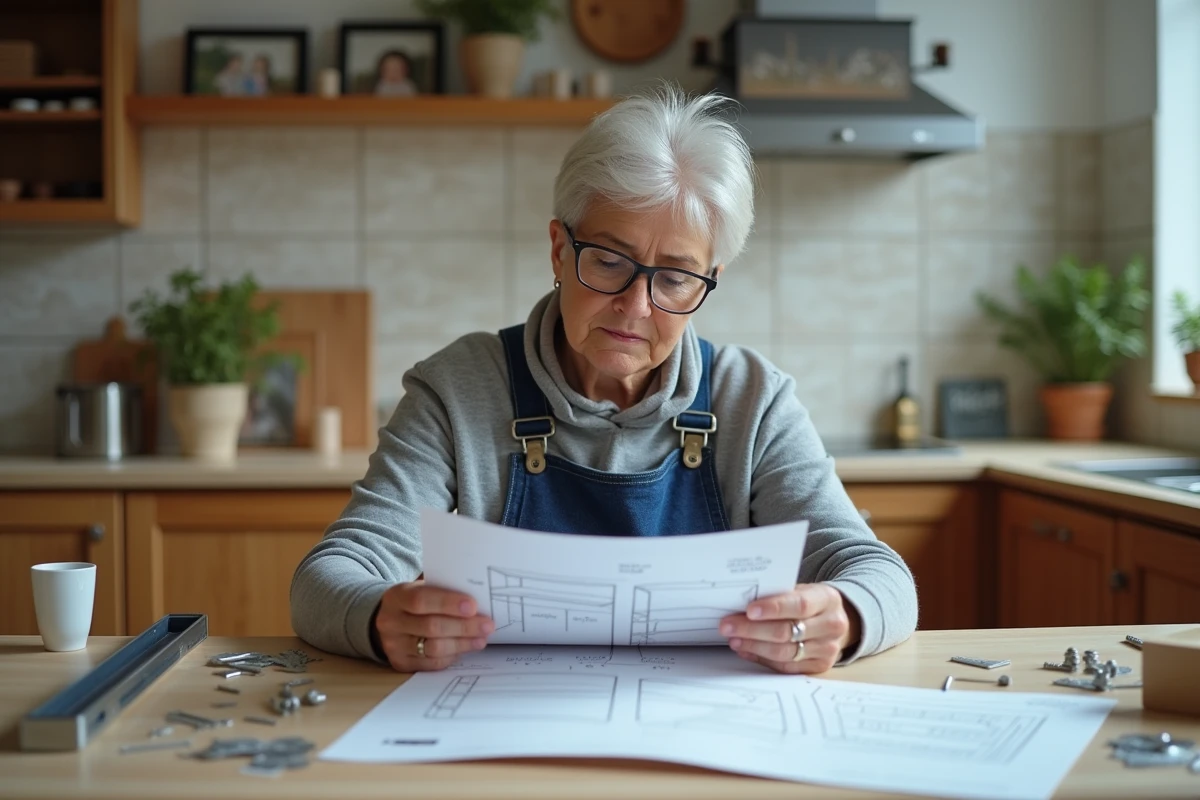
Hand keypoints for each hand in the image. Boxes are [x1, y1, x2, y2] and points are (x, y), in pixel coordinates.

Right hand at [374, 580, 493, 671]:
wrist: (391, 620)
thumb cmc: (416, 601)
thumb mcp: (422, 588)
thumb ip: (444, 589)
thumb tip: (478, 595)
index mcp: (397, 597)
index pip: (421, 600)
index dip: (448, 603)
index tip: (473, 606)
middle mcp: (390, 622)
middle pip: (431, 627)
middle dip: (463, 626)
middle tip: (487, 625)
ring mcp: (394, 646)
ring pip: (433, 648)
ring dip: (463, 643)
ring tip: (482, 638)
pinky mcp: (402, 664)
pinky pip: (432, 663)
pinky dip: (453, 655)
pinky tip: (467, 647)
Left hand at [719, 583, 859, 673]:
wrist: (834, 619)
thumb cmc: (810, 601)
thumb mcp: (801, 590)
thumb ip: (778, 594)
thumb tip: (741, 603)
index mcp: (827, 599)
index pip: (800, 605)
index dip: (773, 608)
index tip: (749, 610)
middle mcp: (831, 626)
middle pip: (787, 632)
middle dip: (752, 629)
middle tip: (728, 626)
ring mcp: (827, 649)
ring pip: (784, 652)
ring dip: (753, 646)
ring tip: (733, 639)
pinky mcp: (819, 666)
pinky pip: (785, 666)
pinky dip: (761, 658)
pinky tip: (746, 649)